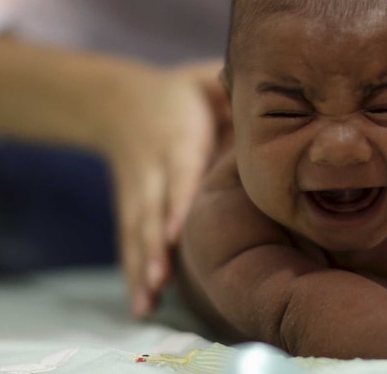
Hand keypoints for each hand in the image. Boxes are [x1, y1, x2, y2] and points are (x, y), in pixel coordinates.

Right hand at [96, 60, 226, 317]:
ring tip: (148, 301)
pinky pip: (129, 244)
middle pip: (151, 209)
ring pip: (138, 232)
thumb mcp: (202, 79)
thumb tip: (270, 87)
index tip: (176, 231)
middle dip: (155, 245)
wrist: (116, 102)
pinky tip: (141, 307)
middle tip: (162, 279)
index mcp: (178, 136)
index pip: (179, 170)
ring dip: (143, 267)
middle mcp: (155, 168)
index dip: (176, 200)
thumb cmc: (180, 93)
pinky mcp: (129, 209)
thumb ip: (228, 85)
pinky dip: (133, 275)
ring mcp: (138, 192)